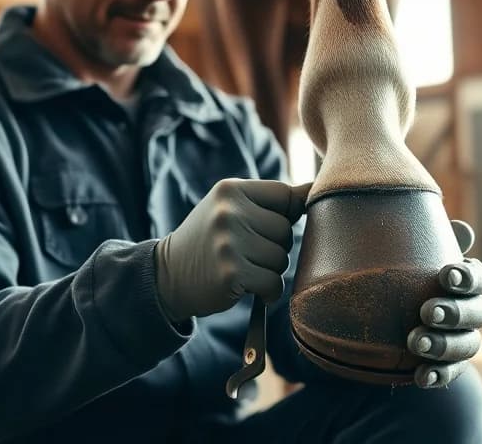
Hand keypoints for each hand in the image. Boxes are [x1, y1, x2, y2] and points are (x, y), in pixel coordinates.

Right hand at [155, 179, 310, 322]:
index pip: (285, 195)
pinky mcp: (231, 273)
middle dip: (275, 247)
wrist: (168, 275)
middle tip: (248, 254)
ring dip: (270, 270)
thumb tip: (314, 190)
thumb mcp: (229, 208)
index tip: (268, 229)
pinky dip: (268, 291)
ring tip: (244, 268)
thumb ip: (268, 201)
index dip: (287, 215)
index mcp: (231, 189)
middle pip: (286, 231)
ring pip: (281, 259)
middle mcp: (229, 212)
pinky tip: (248, 287)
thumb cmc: (209, 240)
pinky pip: (273, 283)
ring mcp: (229, 243)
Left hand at [407, 220, 481, 388]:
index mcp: (466, 280)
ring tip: (415, 342)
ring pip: (468, 345)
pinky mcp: (448, 365)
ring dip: (444, 345)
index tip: (445, 275)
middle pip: (479, 313)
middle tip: (426, 311)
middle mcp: (471, 310)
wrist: (379, 313)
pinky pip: (451, 373)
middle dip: (455, 312)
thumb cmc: (402, 275)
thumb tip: (460, 228)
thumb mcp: (409, 254)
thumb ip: (428, 239)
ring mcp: (462, 340)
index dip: (468, 278)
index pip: (480, 278)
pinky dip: (438, 375)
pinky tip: (420, 377)